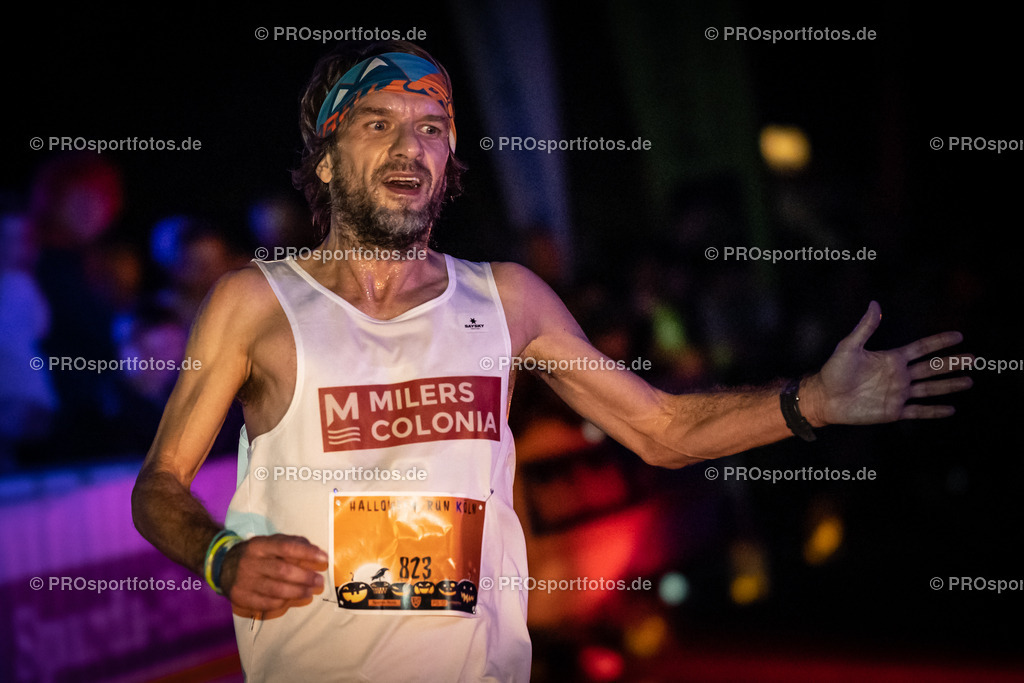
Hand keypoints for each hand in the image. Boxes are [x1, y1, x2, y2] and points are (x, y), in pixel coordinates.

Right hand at [219, 534, 328, 611]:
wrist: (222, 565)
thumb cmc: (256, 553)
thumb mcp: (270, 542)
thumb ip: (293, 543)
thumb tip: (316, 551)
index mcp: (260, 545)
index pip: (286, 547)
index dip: (307, 553)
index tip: (324, 558)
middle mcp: (251, 562)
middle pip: (282, 571)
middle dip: (305, 577)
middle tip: (319, 580)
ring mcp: (244, 581)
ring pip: (276, 590)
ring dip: (297, 592)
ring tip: (310, 591)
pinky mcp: (241, 597)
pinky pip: (266, 603)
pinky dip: (282, 603)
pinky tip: (292, 599)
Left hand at [802, 301, 972, 425]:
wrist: (824, 397)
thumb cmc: (833, 370)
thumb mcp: (849, 346)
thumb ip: (865, 327)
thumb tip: (875, 304)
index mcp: (891, 358)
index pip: (921, 348)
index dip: (939, 342)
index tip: (959, 336)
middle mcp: (898, 375)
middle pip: (931, 368)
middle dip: (952, 364)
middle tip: (974, 359)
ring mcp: (898, 394)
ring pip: (930, 389)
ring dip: (949, 385)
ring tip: (969, 381)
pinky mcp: (893, 411)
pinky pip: (918, 411)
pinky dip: (934, 411)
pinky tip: (951, 409)